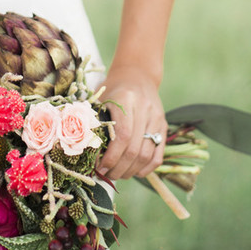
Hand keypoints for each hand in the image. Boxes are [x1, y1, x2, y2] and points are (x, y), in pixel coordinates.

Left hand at [97, 65, 167, 180]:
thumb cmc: (113, 89)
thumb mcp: (101, 99)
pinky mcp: (163, 125)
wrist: (137, 75)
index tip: (99, 167)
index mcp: (127, 100)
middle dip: (118, 168)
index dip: (111, 157)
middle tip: (107, 174)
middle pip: (134, 149)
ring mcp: (157, 118)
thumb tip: (87, 156)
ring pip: (146, 155)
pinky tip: (133, 171)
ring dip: (131, 171)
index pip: (122, 136)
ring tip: (117, 174)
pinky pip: (158, 154)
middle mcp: (145, 109)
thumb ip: (96, 123)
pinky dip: (146, 168)